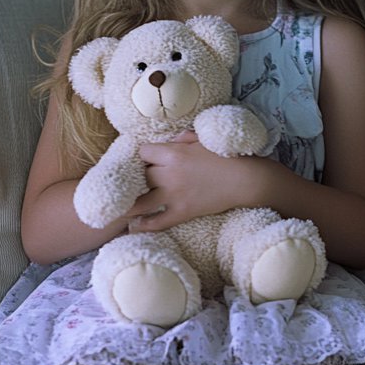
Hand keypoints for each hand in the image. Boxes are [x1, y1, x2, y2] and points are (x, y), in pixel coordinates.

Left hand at [125, 131, 281, 231]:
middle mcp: (169, 174)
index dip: (141, 154)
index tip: (142, 158)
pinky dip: (143, 225)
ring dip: (127, 204)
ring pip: (139, 202)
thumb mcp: (205, 138)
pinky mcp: (183, 212)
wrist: (248, 179)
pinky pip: (157, 221)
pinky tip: (132, 226)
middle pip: (139, 175)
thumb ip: (183, 138)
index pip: (142, 151)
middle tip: (133, 180)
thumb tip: (170, 141)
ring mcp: (175, 195)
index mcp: (174, 153)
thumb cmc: (229, 155)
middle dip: (136, 176)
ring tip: (116, 207)